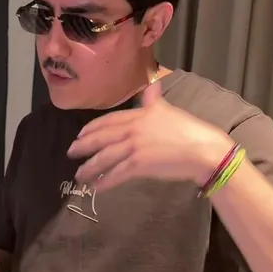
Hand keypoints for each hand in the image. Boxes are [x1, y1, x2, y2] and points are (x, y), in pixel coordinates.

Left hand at [67, 83, 233, 192]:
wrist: (202, 150)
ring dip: (90, 167)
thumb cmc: (188, 131)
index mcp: (139, 115)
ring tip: (80, 175)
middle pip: (101, 138)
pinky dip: (104, 181)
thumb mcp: (168, 110)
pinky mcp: (138, 165)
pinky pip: (116, 174)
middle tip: (70, 153)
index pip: (108, 120)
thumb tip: (152, 85)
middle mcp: (132, 129)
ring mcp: (134, 147)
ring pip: (104, 158)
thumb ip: (154, 100)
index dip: (91, 129)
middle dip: (83, 146)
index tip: (80, 135)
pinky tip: (96, 187)